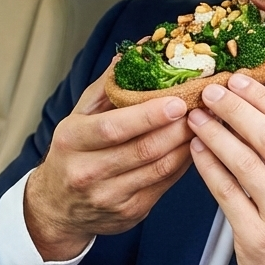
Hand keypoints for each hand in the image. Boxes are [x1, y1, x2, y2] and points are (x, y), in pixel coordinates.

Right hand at [24, 61, 193, 260]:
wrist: (58, 208)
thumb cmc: (72, 153)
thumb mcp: (78, 117)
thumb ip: (106, 86)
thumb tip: (135, 52)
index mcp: (72, 140)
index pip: (114, 128)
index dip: (148, 116)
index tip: (177, 102)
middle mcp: (87, 171)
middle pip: (143, 149)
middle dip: (178, 128)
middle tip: (203, 108)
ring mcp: (110, 196)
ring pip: (159, 168)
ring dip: (187, 144)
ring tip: (205, 123)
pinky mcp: (130, 212)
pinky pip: (165, 184)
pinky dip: (184, 163)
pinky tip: (195, 146)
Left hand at [187, 74, 264, 264]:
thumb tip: (264, 115)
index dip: (262, 98)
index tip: (239, 80)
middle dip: (235, 108)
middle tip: (210, 90)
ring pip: (243, 161)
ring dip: (215, 133)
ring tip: (195, 116)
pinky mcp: (256, 239)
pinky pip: (225, 192)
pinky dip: (208, 166)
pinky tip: (195, 150)